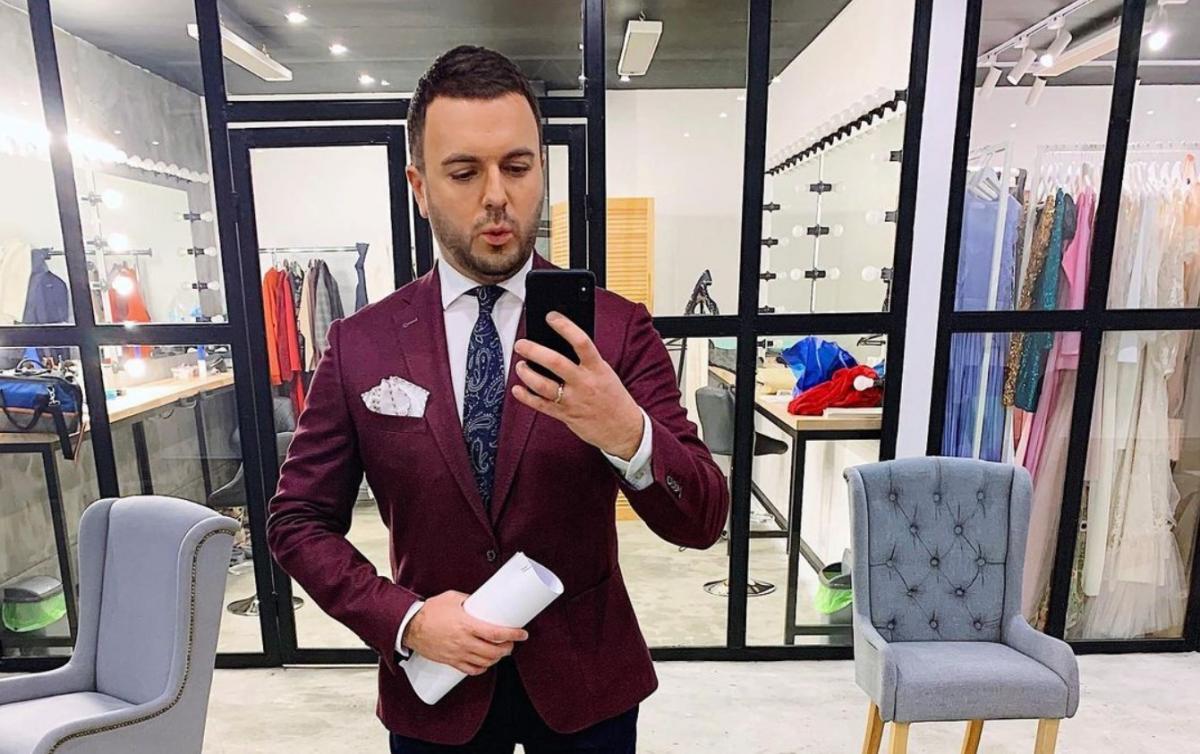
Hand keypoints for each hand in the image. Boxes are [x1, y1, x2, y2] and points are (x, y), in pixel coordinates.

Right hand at [402, 591, 527, 675]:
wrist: (409, 626)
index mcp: (466, 625)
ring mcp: (457, 654)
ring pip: (484, 662)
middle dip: (508, 648)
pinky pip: (470, 670)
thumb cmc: (430, 611)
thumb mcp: (453, 598)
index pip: (496, 633)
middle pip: (493, 651)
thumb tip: (483, 602)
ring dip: (497, 659)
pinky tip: (485, 663)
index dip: (513, 635)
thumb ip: (470, 601)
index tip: (522, 633)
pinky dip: (481, 669)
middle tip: (512, 643)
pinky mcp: (450, 661)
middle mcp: (463, 642)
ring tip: (501, 652)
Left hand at [513, 313, 644, 459]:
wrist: (624, 429)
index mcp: (598, 368)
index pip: (581, 342)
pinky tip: (518, 389)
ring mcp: (573, 400)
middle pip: (555, 363)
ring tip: (521, 365)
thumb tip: (560, 345)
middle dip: (534, 351)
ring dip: (527, 374)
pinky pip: (541, 405)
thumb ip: (586, 361)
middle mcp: (584, 383)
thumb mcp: (605, 373)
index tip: (551, 317)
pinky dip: (526, 397)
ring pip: (543, 385)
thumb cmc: (613, 397)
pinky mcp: (565, 415)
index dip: (565, 327)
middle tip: (521, 344)